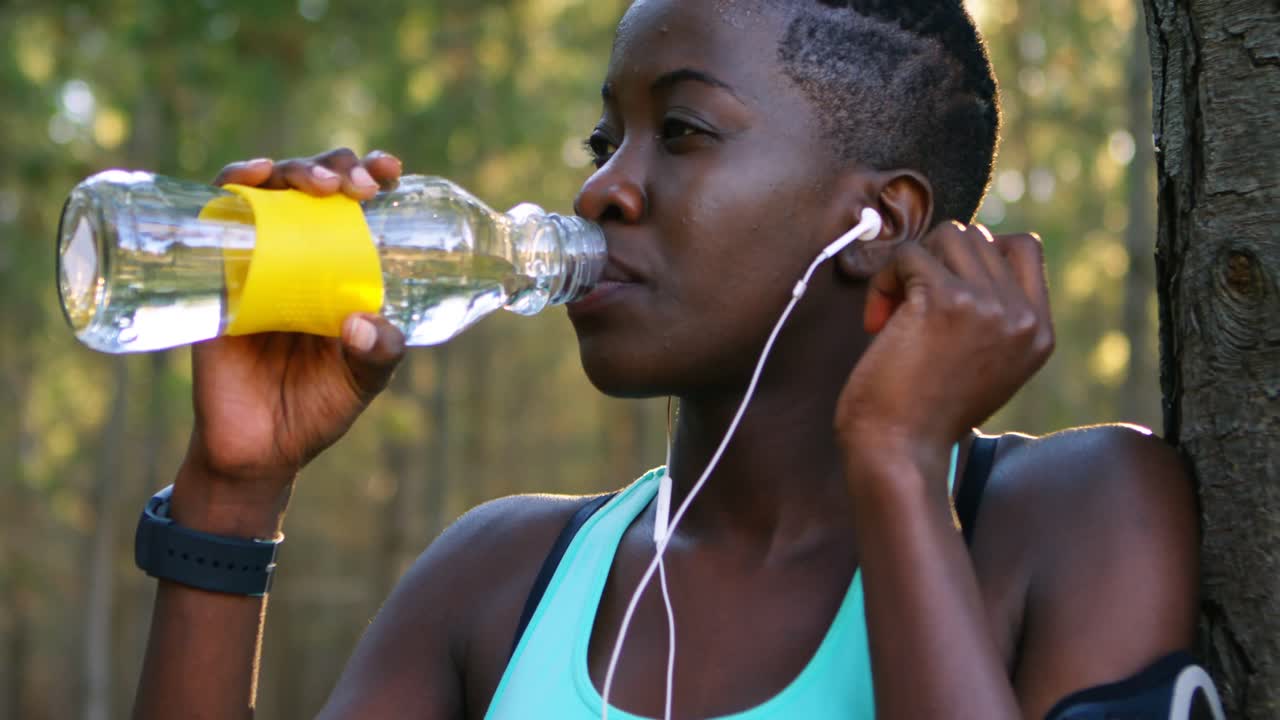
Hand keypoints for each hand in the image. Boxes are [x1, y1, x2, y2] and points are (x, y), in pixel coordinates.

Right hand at [179, 149, 405, 514]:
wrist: (257, 450)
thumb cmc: (316, 408)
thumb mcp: (362, 380)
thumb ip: (378, 353)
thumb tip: (362, 322)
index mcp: (343, 268)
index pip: (359, 205)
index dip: (373, 173)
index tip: (390, 171)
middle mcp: (300, 253)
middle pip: (314, 184)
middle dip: (337, 167)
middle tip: (359, 188)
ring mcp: (256, 260)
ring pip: (269, 189)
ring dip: (292, 169)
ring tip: (318, 186)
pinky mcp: (215, 275)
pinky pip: (217, 216)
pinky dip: (232, 186)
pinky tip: (250, 179)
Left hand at [835, 222, 1053, 484]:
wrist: (899, 453)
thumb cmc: (924, 412)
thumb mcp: (985, 364)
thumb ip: (991, 313)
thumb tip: (963, 249)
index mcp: (1039, 331)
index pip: (1023, 247)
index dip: (974, 254)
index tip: (940, 292)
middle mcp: (1022, 315)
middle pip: (976, 236)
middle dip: (934, 262)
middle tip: (908, 309)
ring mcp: (989, 304)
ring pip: (946, 235)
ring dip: (909, 266)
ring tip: (893, 313)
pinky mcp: (946, 300)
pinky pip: (909, 253)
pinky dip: (883, 280)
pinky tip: (876, 321)